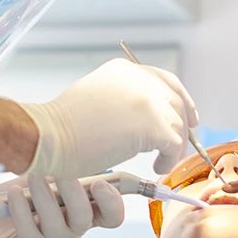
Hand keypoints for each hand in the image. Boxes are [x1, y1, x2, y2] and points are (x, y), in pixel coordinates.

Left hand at [0, 172, 125, 237]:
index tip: (101, 183)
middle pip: (87, 219)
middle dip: (76, 194)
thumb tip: (69, 155)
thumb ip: (54, 173)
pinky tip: (14, 196)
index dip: (113, 202)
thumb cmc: (7, 203)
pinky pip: (31, 233)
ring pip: (60, 227)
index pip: (110, 214)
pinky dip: (23, 210)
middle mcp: (69, 234)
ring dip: (46, 199)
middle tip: (64, 174)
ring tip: (32, 179)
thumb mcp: (34, 182)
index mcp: (77, 214)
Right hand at [17, 58, 199, 177]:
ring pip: (178, 125)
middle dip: (182, 124)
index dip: (180, 99)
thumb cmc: (62, 125)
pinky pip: (174, 144)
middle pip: (175, 102)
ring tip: (160, 162)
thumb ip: (121, 99)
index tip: (188, 116)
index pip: (164, 80)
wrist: (49, 136)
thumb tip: (141, 116)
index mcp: (124, 70)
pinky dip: (169, 159)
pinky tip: (157, 167)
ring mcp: (148, 101)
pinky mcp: (153, 125)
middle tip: (179, 146)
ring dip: (173, 146)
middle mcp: (139, 79)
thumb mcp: (96, 97)